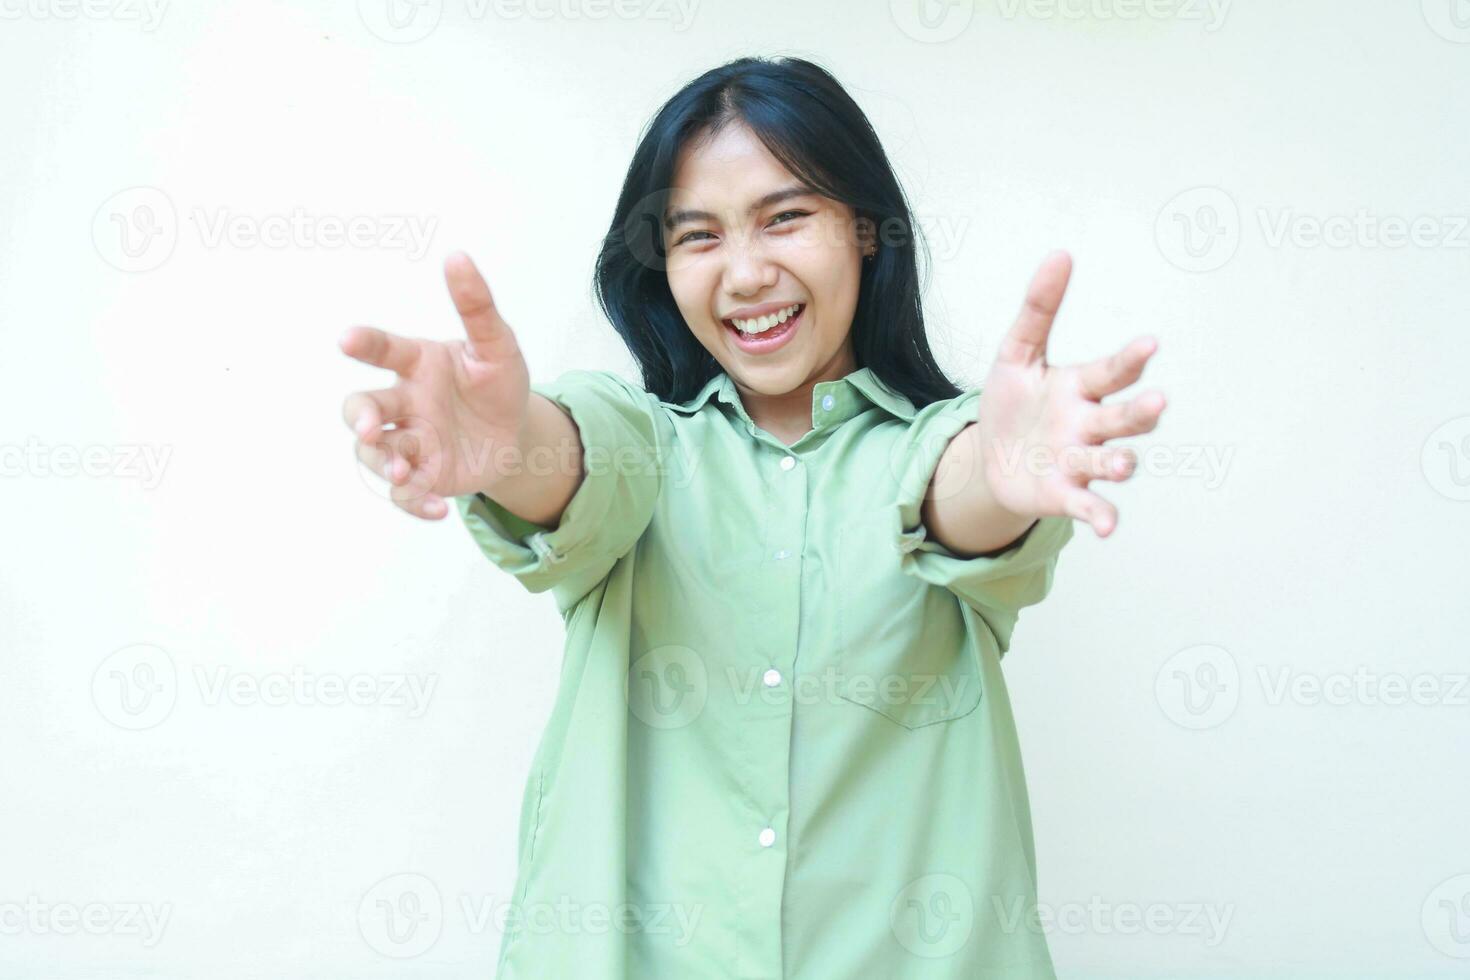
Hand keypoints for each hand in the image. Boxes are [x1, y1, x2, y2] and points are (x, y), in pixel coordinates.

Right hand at [339, 252, 530, 519]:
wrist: (517, 434)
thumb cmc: (498, 382)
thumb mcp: (498, 345)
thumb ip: (477, 306)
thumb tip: (457, 256)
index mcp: (417, 364)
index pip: (384, 349)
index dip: (364, 344)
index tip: (347, 338)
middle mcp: (404, 401)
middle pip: (362, 407)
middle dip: (360, 417)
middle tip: (371, 427)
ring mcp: (409, 440)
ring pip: (374, 452)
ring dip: (384, 461)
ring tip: (405, 470)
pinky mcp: (423, 474)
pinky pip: (404, 492)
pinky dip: (415, 501)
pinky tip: (438, 509)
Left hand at [975, 251, 1165, 536]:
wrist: (988, 457)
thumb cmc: (1012, 402)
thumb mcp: (1015, 352)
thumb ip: (1039, 308)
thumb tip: (1061, 254)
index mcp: (1080, 387)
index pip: (1111, 372)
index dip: (1130, 360)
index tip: (1150, 345)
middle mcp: (1088, 425)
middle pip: (1122, 419)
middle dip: (1139, 414)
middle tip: (1156, 405)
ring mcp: (1080, 462)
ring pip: (1110, 461)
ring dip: (1121, 462)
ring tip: (1125, 462)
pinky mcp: (1064, 495)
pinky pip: (1087, 506)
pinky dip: (1100, 516)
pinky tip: (1109, 527)